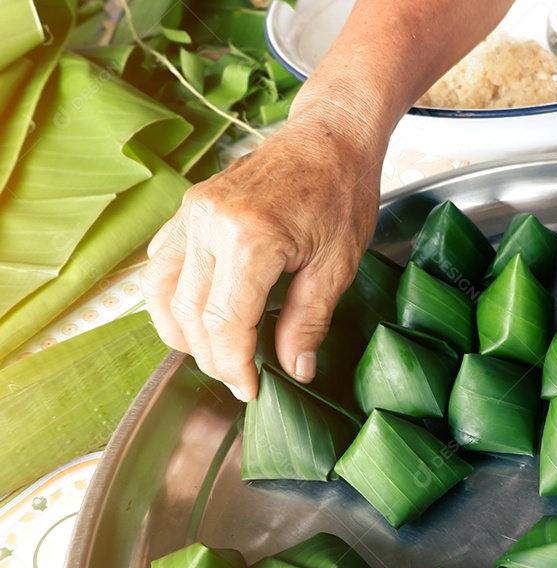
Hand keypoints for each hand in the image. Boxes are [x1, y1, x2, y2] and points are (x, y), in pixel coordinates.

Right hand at [142, 101, 385, 401]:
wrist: (330, 137)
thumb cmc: (342, 193)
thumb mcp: (337, 265)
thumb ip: (309, 321)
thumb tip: (296, 370)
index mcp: (251, 237)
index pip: (224, 324)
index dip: (234, 366)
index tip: (250, 389)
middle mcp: (210, 222)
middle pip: (190, 314)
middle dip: (212, 357)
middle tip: (240, 378)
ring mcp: (193, 211)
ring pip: (164, 291)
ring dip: (182, 333)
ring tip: (215, 356)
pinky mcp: (188, 207)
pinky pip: (162, 262)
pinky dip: (170, 298)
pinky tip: (195, 317)